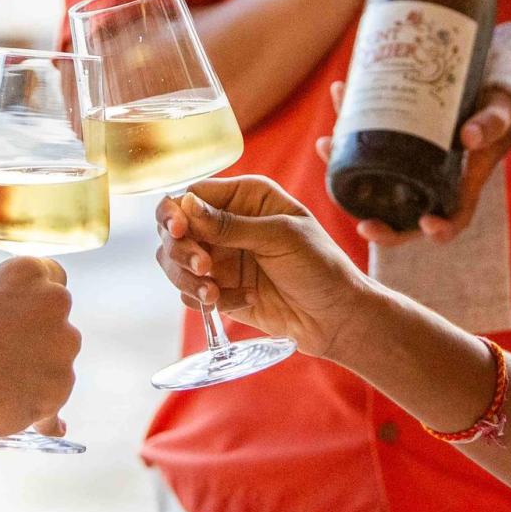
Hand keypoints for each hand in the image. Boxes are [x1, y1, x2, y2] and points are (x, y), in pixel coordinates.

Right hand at [0, 256, 79, 441]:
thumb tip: (2, 318)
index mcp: (27, 272)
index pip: (54, 277)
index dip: (39, 302)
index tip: (28, 320)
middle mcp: (53, 301)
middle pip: (58, 322)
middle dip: (41, 340)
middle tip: (7, 359)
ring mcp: (62, 344)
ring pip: (58, 361)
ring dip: (39, 374)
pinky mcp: (62, 384)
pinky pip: (54, 398)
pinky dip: (38, 408)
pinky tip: (11, 409)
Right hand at [155, 176, 381, 359]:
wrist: (337, 317)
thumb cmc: (320, 266)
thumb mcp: (281, 237)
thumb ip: (231, 224)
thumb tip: (186, 205)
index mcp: (246, 197)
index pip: (193, 194)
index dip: (176, 211)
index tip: (179, 231)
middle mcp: (228, 223)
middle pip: (173, 228)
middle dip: (180, 249)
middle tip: (203, 268)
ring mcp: (221, 257)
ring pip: (174, 262)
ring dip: (188, 279)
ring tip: (214, 295)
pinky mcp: (219, 288)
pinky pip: (191, 292)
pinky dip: (208, 300)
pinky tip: (244, 301)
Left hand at [316, 82, 510, 247]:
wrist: (490, 80)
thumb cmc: (501, 103)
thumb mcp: (502, 113)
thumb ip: (491, 124)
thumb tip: (470, 137)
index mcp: (462, 183)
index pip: (452, 219)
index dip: (440, 230)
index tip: (427, 226)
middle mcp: (432, 178)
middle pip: (403, 212)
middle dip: (380, 222)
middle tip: (362, 227)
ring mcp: (410, 159)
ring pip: (374, 173)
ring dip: (344, 162)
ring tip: (325, 144)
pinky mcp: (396, 136)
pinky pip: (369, 137)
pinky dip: (350, 120)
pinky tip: (340, 93)